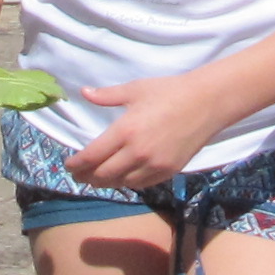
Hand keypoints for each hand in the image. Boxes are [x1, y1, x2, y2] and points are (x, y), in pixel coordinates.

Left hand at [59, 73, 233, 191]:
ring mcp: (153, 165)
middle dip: (86, 177)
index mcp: (125, 131)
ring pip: (121, 183)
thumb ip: (107, 96)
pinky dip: (126, 183)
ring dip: (105, 182)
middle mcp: (137, 152)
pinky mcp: (167, 171)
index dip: (76, 164)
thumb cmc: (169, 91)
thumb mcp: (135, 89)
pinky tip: (121, 178)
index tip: (68, 165)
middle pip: (103, 175)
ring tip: (96, 178)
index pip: (92, 157)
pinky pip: (141, 184)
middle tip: (78, 174)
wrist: (206, 102)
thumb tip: (84, 93)